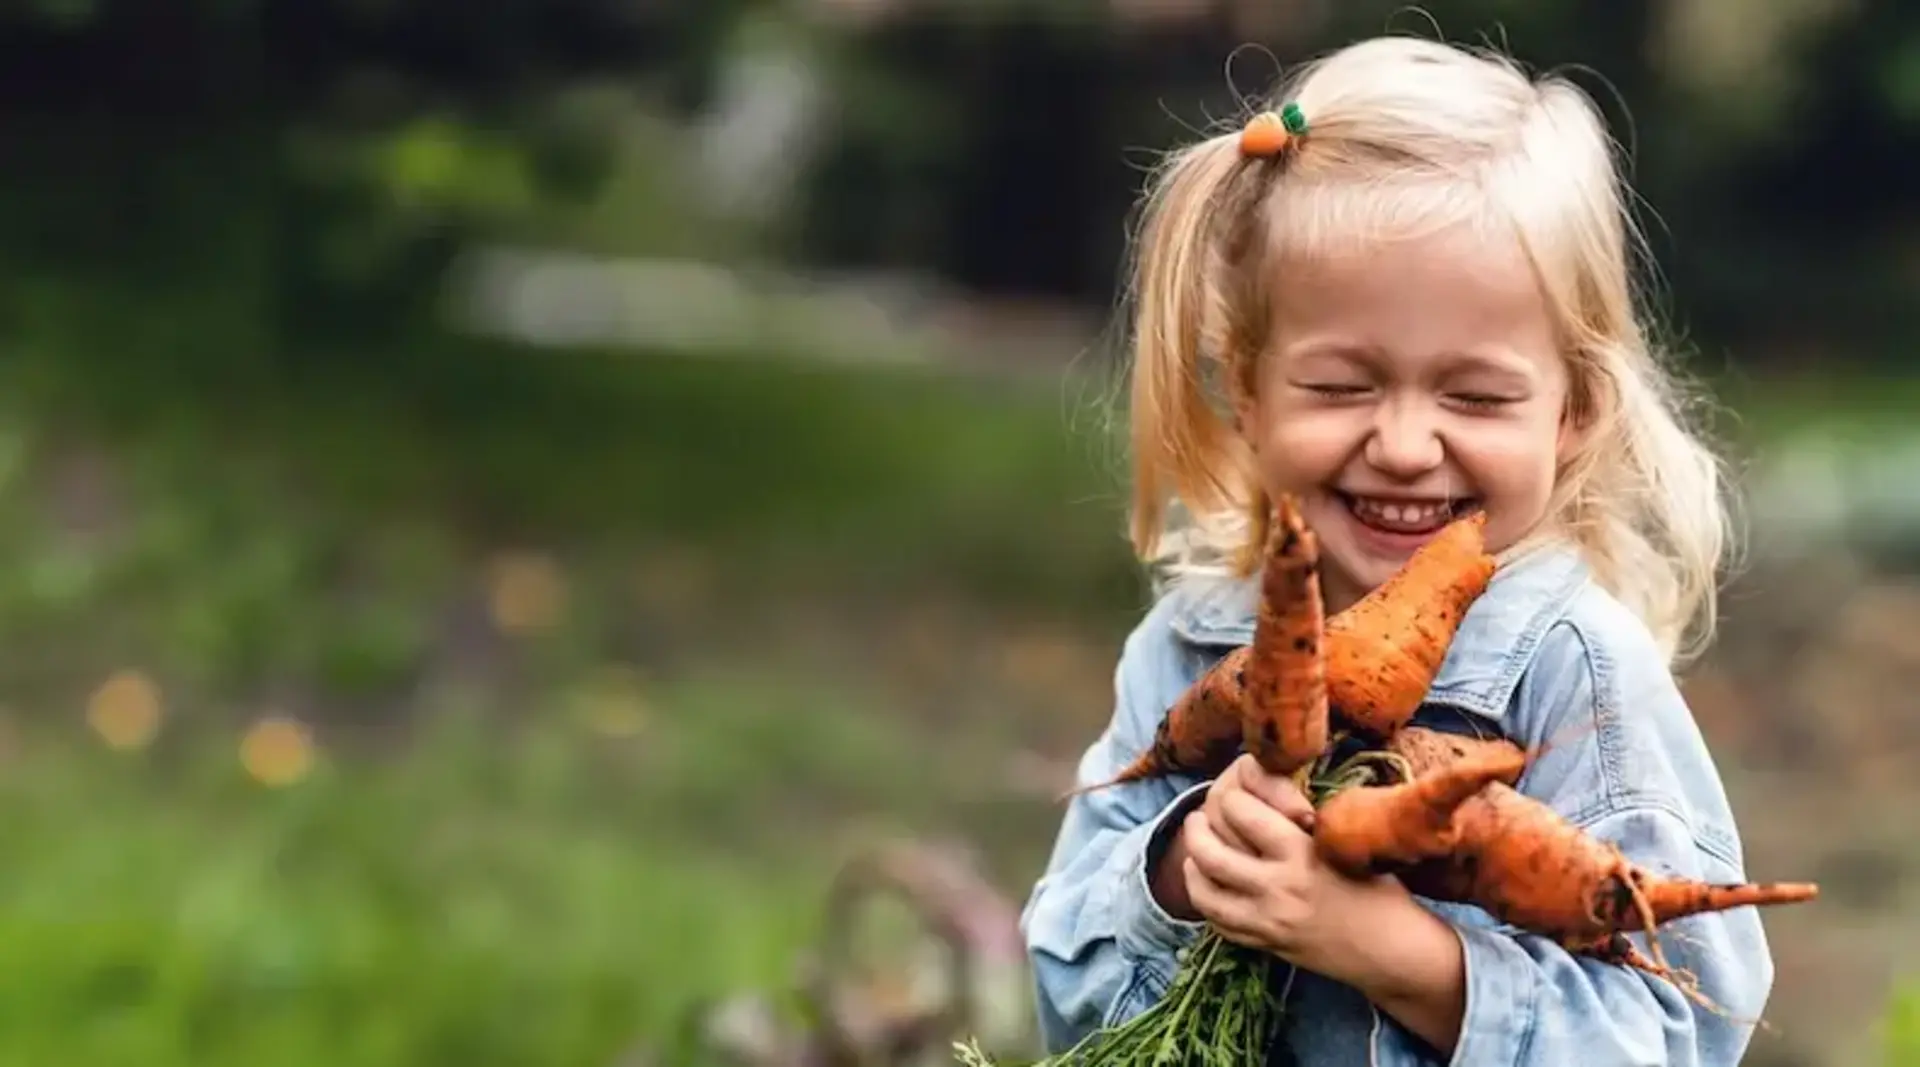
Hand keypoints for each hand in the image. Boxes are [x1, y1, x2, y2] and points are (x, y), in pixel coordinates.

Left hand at [1179, 754, 1405, 979]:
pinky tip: (1209, 887)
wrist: (1393, 950)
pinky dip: (1207, 903)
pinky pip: (1219, 924)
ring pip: (1205, 893)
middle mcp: (1278, 888)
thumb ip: (1300, 824)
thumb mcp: (1345, 843)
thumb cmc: (1379, 888)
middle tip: (1196, 818)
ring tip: (1194, 852)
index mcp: (1301, 853)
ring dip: (1193, 867)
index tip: (1234, 794)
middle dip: (1196, 830)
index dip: (1232, 797)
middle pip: (1211, 854)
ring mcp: (1268, 922)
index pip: (1241, 812)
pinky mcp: (1267, 945)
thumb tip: (1262, 792)